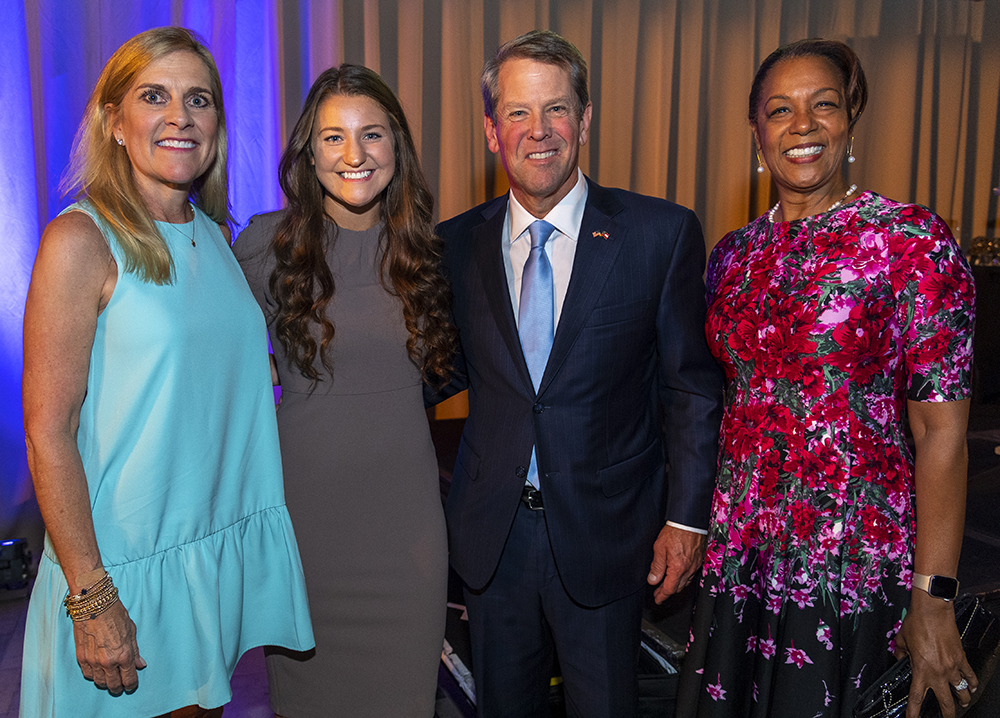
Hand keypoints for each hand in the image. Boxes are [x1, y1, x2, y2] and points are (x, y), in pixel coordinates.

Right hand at [72, 600, 144, 694]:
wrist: (94, 605)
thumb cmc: (115, 614)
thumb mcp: (131, 631)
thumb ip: (135, 651)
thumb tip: (140, 664)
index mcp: (124, 655)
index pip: (129, 679)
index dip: (131, 685)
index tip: (131, 685)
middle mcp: (108, 661)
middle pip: (113, 685)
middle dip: (118, 687)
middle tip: (120, 686)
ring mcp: (93, 661)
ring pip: (99, 682)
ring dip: (105, 683)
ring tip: (109, 679)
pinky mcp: (81, 657)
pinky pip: (87, 674)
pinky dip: (93, 675)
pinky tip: (97, 671)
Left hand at [647, 524, 705, 603]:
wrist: (690, 521)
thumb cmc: (675, 532)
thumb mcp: (659, 548)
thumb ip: (656, 566)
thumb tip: (652, 580)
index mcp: (678, 568)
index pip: (669, 589)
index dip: (662, 596)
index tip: (657, 599)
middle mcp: (689, 569)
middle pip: (678, 587)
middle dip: (668, 592)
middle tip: (659, 593)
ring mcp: (695, 565)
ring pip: (685, 582)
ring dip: (676, 585)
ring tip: (667, 585)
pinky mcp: (699, 560)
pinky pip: (691, 574)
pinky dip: (683, 578)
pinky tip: (679, 575)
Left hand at [894, 591, 976, 717]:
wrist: (933, 611)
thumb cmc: (916, 622)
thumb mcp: (901, 640)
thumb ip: (900, 654)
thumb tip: (900, 659)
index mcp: (920, 670)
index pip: (916, 698)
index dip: (914, 713)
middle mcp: (938, 672)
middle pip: (945, 702)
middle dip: (947, 715)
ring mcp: (952, 667)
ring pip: (961, 692)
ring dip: (962, 700)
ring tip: (962, 703)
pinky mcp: (961, 658)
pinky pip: (970, 675)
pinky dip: (972, 683)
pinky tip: (972, 687)